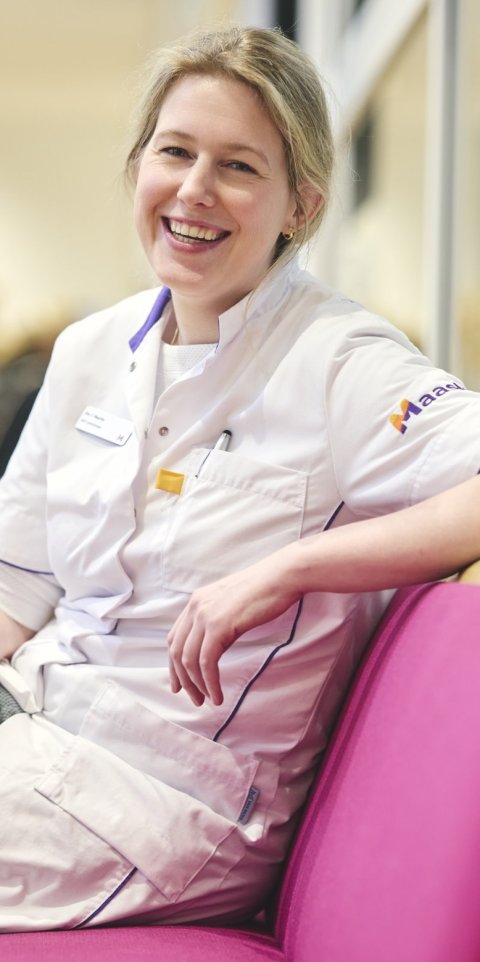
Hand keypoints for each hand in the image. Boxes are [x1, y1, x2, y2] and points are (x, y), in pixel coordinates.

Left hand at [167, 549, 300, 706]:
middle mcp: (195, 607)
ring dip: (196, 685)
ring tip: (207, 700)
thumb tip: (217, 642)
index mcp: (197, 600)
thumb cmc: (266, 589)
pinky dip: (210, 683)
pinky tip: (218, 695)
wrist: (282, 576)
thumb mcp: (233, 603)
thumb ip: (219, 619)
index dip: (174, 664)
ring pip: (189, 660)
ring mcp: (205, 615)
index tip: (180, 684)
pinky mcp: (218, 626)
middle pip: (176, 651)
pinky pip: (206, 663)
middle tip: (194, 699)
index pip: (175, 637)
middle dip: (183, 679)